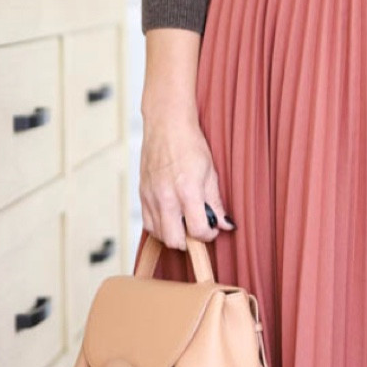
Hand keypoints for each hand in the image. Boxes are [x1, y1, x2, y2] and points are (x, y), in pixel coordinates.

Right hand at [139, 107, 235, 251]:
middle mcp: (166, 197)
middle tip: (197, 229)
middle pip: (174, 240)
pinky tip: (170, 217)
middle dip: (188, 241)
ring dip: (173, 234)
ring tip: (183, 221)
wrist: (167, 126)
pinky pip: (148, 222)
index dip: (208, 235)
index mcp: (187, 191)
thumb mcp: (210, 173)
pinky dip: (160, 226)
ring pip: (159, 234)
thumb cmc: (191, 145)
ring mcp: (151, 196)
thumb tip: (225, 225)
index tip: (212, 228)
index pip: (197, 230)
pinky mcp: (141, 194)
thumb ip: (216, 203)